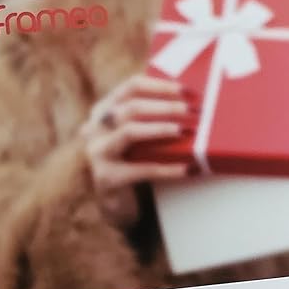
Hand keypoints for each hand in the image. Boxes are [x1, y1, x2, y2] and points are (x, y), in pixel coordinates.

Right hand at [83, 72, 194, 225]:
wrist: (117, 202)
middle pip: (131, 107)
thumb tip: (190, 101)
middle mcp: (96, 127)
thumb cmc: (135, 162)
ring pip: (129, 131)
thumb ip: (152, 118)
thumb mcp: (141, 136)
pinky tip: (186, 169)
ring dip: (160, 129)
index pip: (131, 87)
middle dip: (165, 107)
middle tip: (192, 110)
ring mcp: (97, 152)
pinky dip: (166, 169)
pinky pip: (139, 169)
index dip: (160, 86)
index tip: (187, 91)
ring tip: (184, 131)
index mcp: (105, 110)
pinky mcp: (106, 177)